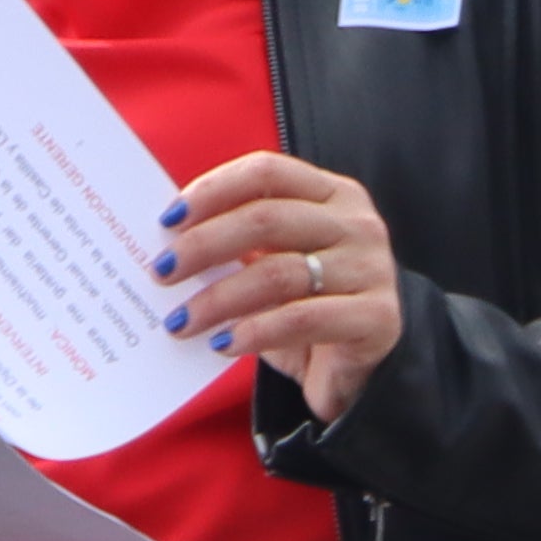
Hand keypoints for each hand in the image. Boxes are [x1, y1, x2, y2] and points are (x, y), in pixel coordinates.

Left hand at [159, 149, 404, 423]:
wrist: (364, 368)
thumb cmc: (305, 305)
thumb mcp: (273, 263)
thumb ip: (237, 242)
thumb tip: (167, 240)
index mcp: (331, 193)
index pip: (266, 171)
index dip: (213, 189)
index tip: (167, 220)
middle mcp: (357, 223)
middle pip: (266, 218)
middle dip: (204, 245)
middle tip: (162, 272)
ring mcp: (373, 269)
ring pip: (279, 272)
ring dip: (219, 298)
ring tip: (180, 320)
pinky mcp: (379, 318)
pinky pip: (303, 319)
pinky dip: (254, 331)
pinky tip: (222, 344)